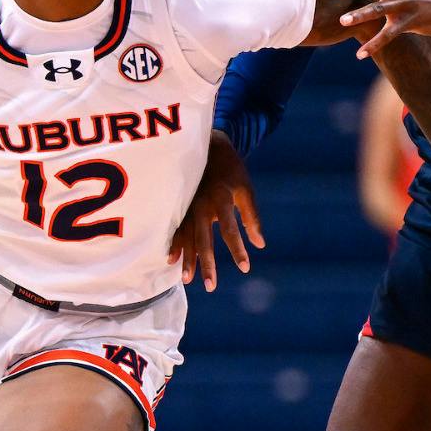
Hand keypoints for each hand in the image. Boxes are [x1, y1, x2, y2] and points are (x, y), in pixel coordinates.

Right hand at [169, 132, 264, 291]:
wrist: (206, 144)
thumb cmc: (230, 168)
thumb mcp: (245, 189)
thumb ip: (251, 217)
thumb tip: (260, 244)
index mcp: (221, 199)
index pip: (230, 231)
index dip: (238, 250)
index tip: (245, 268)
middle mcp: (202, 204)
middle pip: (204, 239)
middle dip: (207, 263)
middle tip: (211, 286)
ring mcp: (187, 205)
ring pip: (187, 237)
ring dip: (188, 258)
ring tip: (187, 280)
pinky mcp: (179, 205)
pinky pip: (176, 229)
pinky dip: (174, 244)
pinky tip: (170, 260)